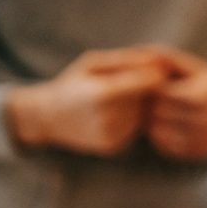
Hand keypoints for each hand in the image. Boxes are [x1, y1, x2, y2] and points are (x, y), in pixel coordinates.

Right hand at [6, 49, 167, 155]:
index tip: (153, 68)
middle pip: (148, 99)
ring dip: (140, 105)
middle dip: (146, 89)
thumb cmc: (73, 83)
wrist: (48, 118)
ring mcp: (113, 136)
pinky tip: (115, 113)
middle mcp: (110, 118)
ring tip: (118, 98)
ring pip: (144, 115)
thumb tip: (158, 60)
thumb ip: (125, 60)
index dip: (155, 73)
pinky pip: (136, 128)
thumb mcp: (92, 62)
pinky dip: (132, 120)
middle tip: (131, 82)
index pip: (148, 82)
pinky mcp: (115, 147)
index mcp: (103, 94)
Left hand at [146, 46, 206, 160]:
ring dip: (154, 120)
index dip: (154, 87)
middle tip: (154, 98)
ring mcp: (201, 140)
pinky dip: (161, 135)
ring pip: (157, 132)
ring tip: (160, 110)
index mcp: (202, 97)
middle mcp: (204, 122)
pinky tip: (168, 124)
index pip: (161, 93)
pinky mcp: (198, 152)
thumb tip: (140, 52)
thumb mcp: (195, 66)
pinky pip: (165, 146)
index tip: (155, 83)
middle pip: (158, 113)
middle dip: (153, 104)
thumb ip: (169, 59)